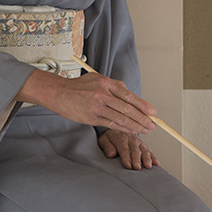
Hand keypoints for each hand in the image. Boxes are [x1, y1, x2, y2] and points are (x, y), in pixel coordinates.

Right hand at [16, 69, 157, 135]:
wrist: (59, 93)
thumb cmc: (79, 87)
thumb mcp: (97, 79)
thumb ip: (114, 86)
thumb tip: (131, 96)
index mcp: (106, 83)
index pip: (129, 96)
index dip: (143, 105)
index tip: (153, 112)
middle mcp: (103, 94)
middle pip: (127, 108)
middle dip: (143, 118)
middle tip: (153, 125)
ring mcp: (97, 107)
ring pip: (121, 118)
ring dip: (136, 126)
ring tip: (146, 130)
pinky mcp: (92, 117)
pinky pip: (111, 124)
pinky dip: (123, 129)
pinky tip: (131, 132)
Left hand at [99, 129, 159, 169]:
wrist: (117, 129)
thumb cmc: (109, 138)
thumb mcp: (103, 140)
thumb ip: (107, 146)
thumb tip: (112, 154)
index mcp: (120, 137)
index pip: (124, 148)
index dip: (126, 157)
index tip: (128, 166)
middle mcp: (131, 138)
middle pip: (135, 150)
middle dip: (136, 159)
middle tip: (137, 168)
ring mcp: (138, 142)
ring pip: (144, 150)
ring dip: (147, 158)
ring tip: (148, 166)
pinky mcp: (143, 145)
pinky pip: (149, 151)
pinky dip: (153, 157)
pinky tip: (156, 163)